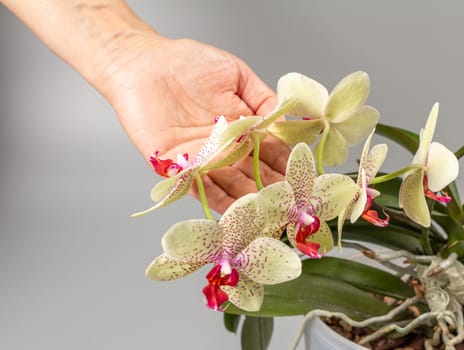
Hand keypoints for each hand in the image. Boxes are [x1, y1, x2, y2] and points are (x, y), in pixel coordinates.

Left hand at [103, 37, 289, 212]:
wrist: (145, 64)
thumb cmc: (188, 63)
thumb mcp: (236, 75)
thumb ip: (263, 97)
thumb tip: (290, 121)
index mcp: (241, 128)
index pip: (269, 150)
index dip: (286, 161)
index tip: (303, 174)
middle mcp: (224, 149)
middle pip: (253, 173)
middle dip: (273, 186)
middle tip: (291, 199)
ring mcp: (202, 161)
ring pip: (231, 186)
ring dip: (251, 198)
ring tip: (271, 208)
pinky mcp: (177, 169)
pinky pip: (200, 189)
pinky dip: (220, 202)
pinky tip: (239, 210)